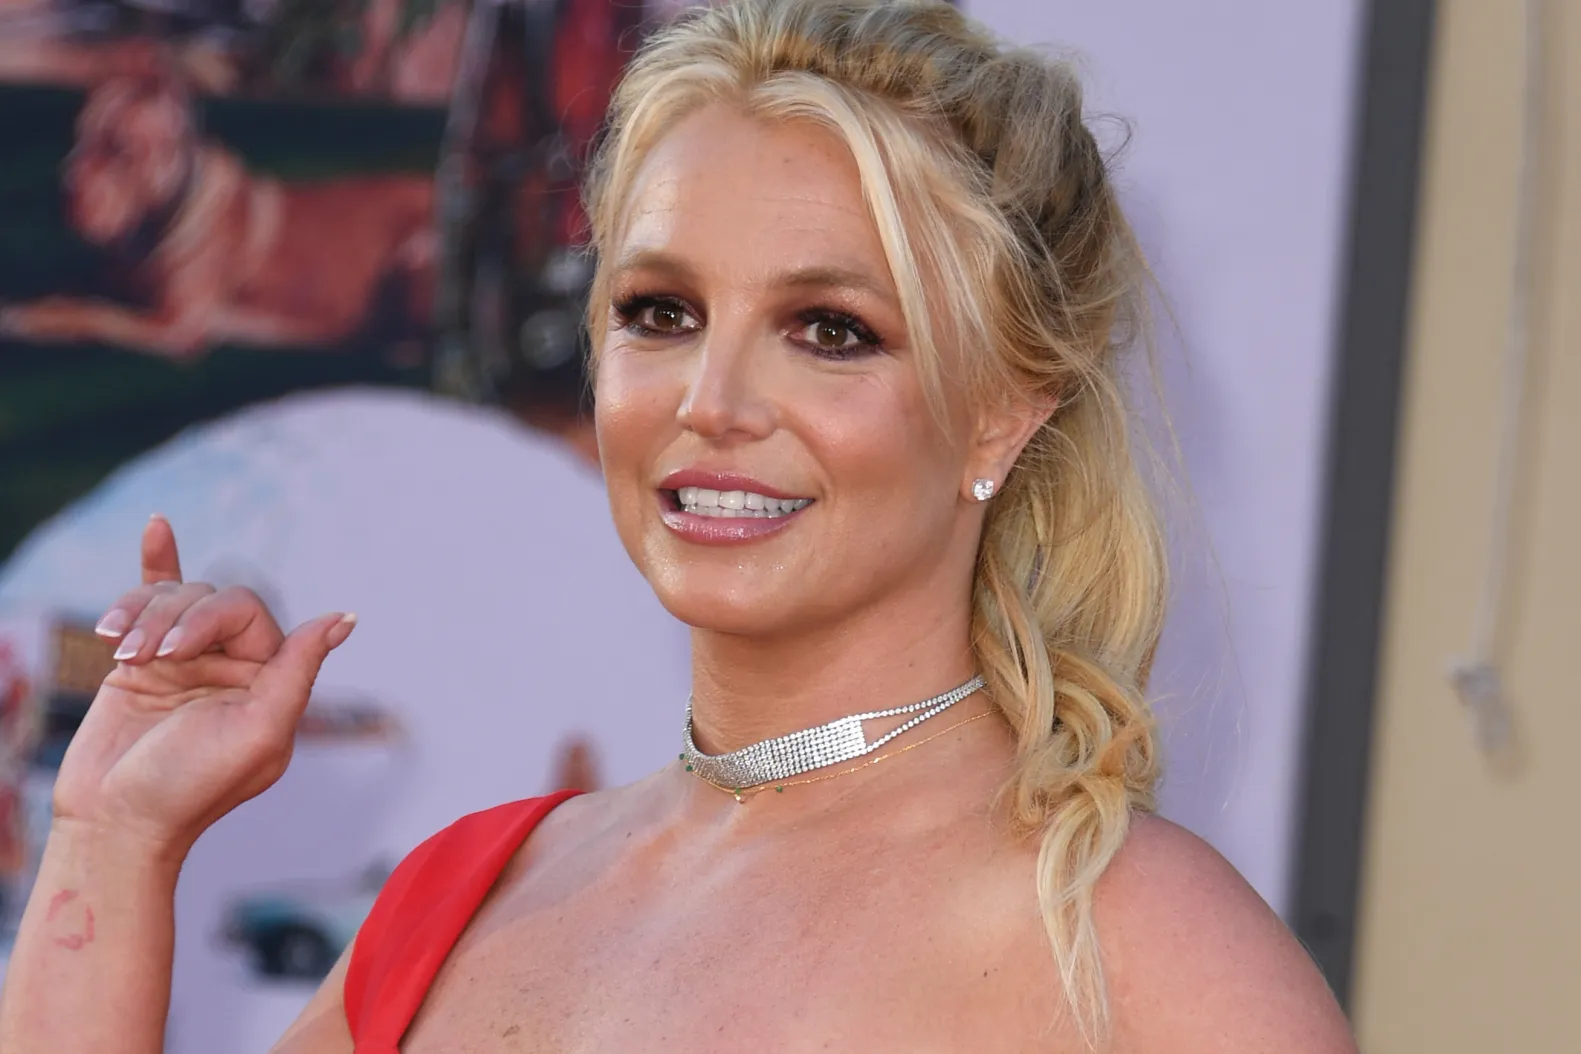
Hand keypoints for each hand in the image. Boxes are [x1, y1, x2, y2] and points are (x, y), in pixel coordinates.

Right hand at [52, 515, 356, 860]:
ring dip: (143, 618)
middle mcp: (232, 665)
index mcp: (270, 679)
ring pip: (173, 599)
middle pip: (209, 600)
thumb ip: (299, 672)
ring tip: (123, 656)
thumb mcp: (260, 733)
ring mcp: (185, 659)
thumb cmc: (191, 788)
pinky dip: (156, 562)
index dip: (213, 619)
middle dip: (175, 621)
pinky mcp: (140, 662)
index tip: (177, 653)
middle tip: (147, 659)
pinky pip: (152, 599)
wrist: (114, 822)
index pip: (250, 612)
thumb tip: (346, 616)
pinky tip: (157, 526)